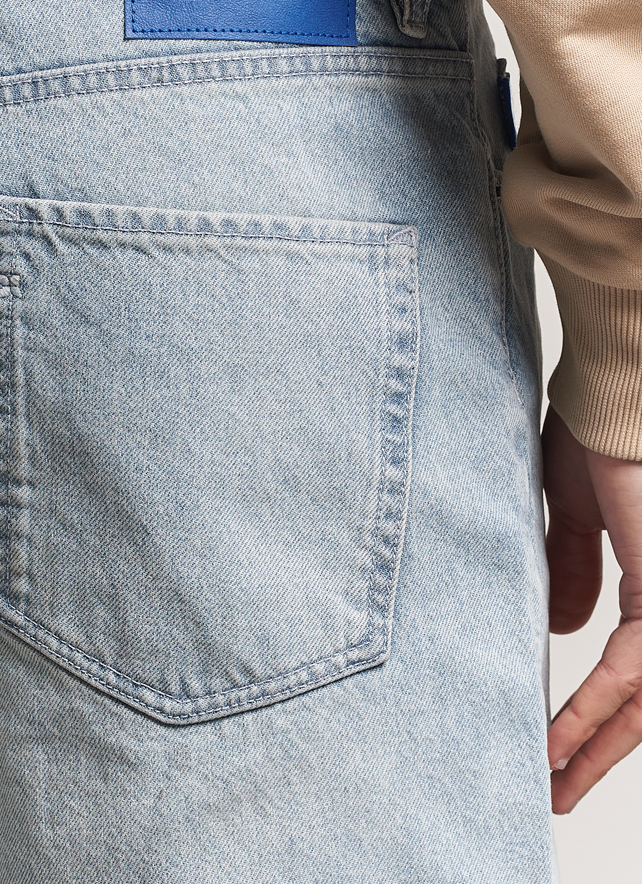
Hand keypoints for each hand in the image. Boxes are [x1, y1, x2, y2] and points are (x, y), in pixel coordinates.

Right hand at [543, 408, 641, 812]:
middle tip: (556, 790)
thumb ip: (571, 569)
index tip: (551, 745)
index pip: (628, 667)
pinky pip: (631, 667)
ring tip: (554, 783)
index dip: (594, 713)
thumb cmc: (594, 432)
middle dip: (599, 749)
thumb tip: (563, 630)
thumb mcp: (573, 513)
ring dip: (596, 744)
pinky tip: (561, 738)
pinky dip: (594, 706)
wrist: (617, 391)